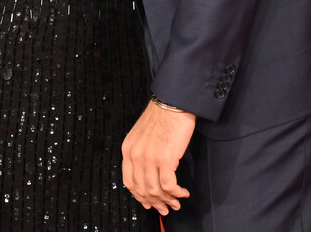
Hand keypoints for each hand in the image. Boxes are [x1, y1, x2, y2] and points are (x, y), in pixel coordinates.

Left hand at [122, 100, 194, 215]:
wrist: (173, 102)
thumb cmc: (161, 116)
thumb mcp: (141, 135)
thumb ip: (140, 153)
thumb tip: (148, 175)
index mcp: (127, 149)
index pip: (129, 183)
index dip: (140, 197)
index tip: (149, 203)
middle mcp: (135, 155)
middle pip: (142, 190)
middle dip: (155, 203)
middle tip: (166, 208)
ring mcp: (149, 157)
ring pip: (156, 191)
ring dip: (168, 200)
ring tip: (177, 202)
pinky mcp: (165, 159)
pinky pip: (169, 186)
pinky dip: (177, 193)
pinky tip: (183, 193)